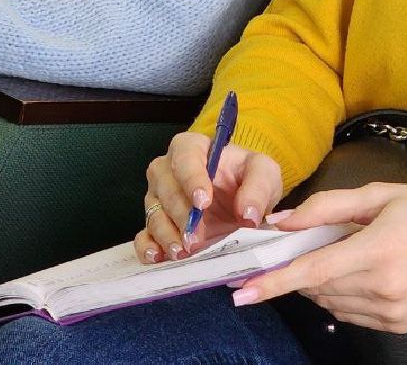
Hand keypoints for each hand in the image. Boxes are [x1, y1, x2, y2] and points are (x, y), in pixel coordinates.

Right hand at [134, 129, 283, 263]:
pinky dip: (148, 247)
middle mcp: (168, 170)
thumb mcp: (264, 174)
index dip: (192, 179)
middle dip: (181, 214)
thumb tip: (248, 213)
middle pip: (166, 188)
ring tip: (183, 251)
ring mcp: (157, 198)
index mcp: (192, 148)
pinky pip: (142, 235)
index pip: (185, 157)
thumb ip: (259, 187)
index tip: (203, 202)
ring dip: (167, 234)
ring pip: (154, 213)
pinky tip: (159, 257)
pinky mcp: (155, 224)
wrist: (241, 200)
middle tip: (196, 237)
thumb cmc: (247, 178)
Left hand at [233, 183, 406, 333]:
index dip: (275, 282)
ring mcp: (391, 311)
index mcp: (379, 248)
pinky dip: (340, 297)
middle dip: (297, 273)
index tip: (243, 292)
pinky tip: (351, 276)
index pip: (314, 271)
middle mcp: (384, 286)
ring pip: (331, 304)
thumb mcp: (380, 195)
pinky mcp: (398, 325)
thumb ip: (328, 207)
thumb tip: (284, 220)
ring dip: (319, 285)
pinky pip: (351, 315)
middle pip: (318, 288)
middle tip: (292, 253)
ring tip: (331, 258)